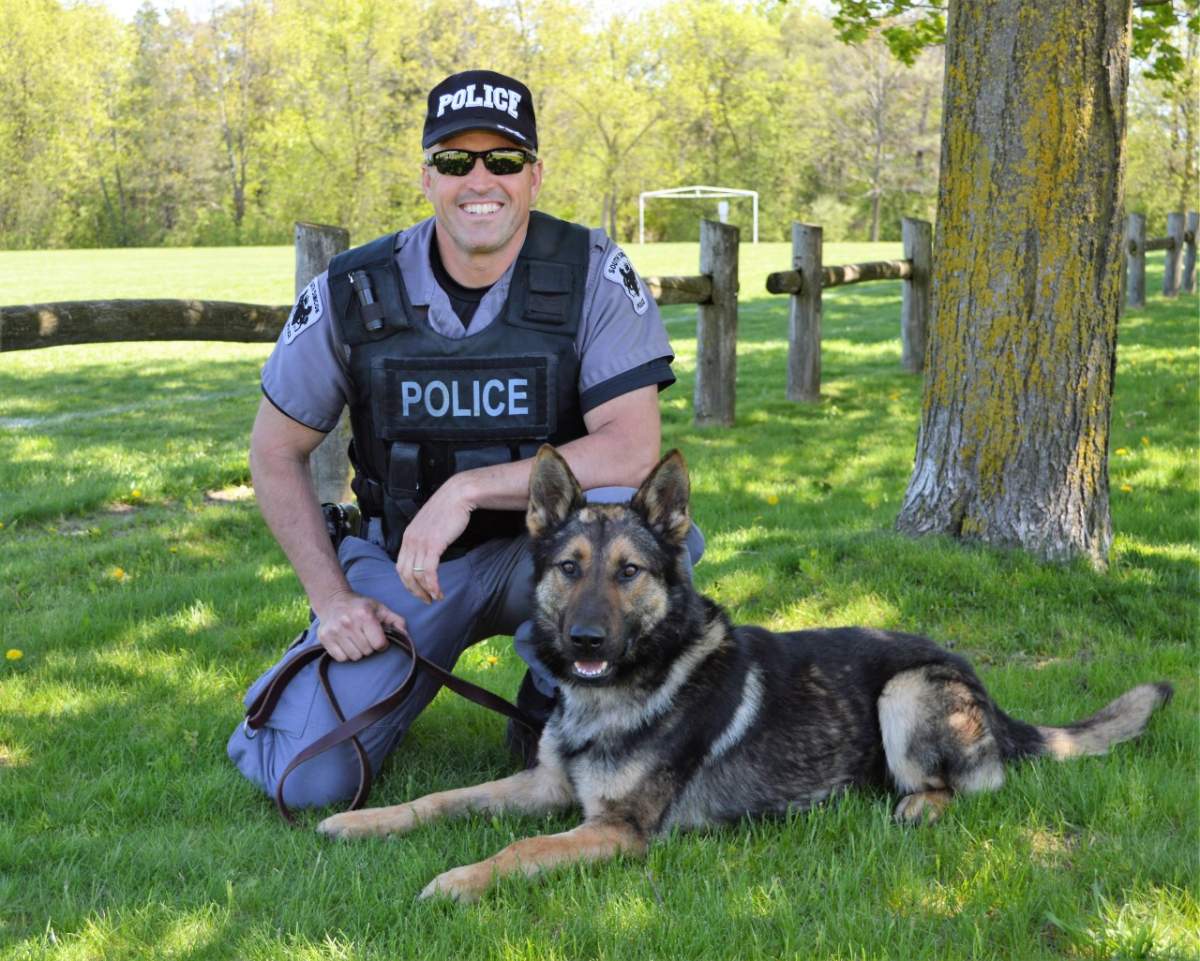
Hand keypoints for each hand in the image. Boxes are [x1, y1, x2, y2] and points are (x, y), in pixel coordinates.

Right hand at [315, 590, 408, 661]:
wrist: (333, 601)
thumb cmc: (361, 607)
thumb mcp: (380, 609)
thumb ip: (396, 621)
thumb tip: (405, 635)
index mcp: (364, 615)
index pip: (379, 644)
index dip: (382, 644)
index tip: (379, 639)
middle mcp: (348, 622)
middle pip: (367, 651)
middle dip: (370, 647)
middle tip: (366, 637)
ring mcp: (335, 631)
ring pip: (354, 657)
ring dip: (358, 651)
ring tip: (356, 639)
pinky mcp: (325, 638)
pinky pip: (341, 658)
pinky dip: (346, 654)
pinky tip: (346, 643)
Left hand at [396, 475, 474, 603]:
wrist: (457, 495)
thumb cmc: (448, 508)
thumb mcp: (430, 525)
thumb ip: (425, 538)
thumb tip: (428, 552)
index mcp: (408, 536)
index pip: (400, 566)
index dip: (407, 582)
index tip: (418, 591)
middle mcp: (410, 541)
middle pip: (404, 574)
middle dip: (414, 591)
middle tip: (425, 600)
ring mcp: (420, 543)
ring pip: (415, 575)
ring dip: (425, 591)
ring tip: (435, 598)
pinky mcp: (433, 545)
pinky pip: (428, 571)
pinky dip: (432, 585)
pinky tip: (438, 591)